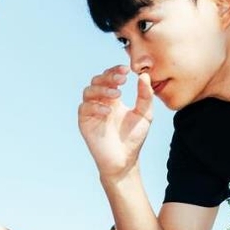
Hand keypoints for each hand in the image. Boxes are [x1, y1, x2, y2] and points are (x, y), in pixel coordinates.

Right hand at [77, 65, 154, 180]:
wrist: (125, 160)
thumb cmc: (134, 138)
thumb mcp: (145, 114)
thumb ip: (145, 96)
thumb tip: (144, 76)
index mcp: (113, 99)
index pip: (110, 78)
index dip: (115, 71)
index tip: (127, 69)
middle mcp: (100, 102)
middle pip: (97, 80)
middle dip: (108, 77)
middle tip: (122, 79)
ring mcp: (91, 112)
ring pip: (88, 91)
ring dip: (102, 90)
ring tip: (117, 95)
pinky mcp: (84, 122)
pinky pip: (84, 108)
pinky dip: (96, 107)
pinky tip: (108, 111)